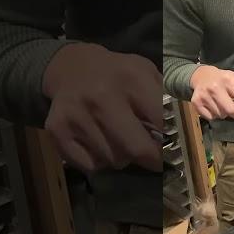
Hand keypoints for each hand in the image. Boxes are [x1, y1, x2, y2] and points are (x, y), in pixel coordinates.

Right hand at [42, 43, 161, 172]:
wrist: (71, 68)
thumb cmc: (117, 75)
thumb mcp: (146, 73)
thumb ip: (163, 98)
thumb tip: (176, 133)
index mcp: (131, 80)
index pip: (159, 123)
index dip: (167, 141)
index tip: (168, 148)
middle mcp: (102, 97)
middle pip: (136, 148)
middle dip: (148, 158)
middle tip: (150, 157)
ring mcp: (77, 115)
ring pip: (113, 160)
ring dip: (122, 157)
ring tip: (120, 141)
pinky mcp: (57, 130)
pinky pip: (90, 165)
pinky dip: (99, 161)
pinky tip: (100, 144)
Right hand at [190, 65, 233, 119]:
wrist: (201, 76)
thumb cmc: (223, 79)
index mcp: (228, 80)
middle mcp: (215, 87)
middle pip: (231, 110)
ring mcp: (204, 95)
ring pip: (221, 115)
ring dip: (225, 113)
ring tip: (223, 104)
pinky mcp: (196, 102)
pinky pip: (211, 117)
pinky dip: (215, 115)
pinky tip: (214, 106)